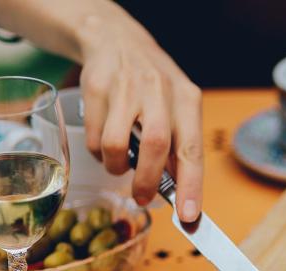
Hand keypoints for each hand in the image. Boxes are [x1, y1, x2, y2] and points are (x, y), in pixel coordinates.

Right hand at [77, 9, 202, 221]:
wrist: (116, 40)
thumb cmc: (154, 87)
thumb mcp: (177, 108)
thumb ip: (179, 146)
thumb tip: (180, 194)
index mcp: (187, 100)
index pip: (192, 150)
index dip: (191, 186)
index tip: (188, 217)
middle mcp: (159, 92)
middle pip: (156, 147)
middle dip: (147, 181)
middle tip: (141, 197)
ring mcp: (126, 88)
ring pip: (116, 145)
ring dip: (116, 166)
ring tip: (120, 163)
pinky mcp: (96, 88)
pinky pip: (93, 137)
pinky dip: (97, 152)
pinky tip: (104, 142)